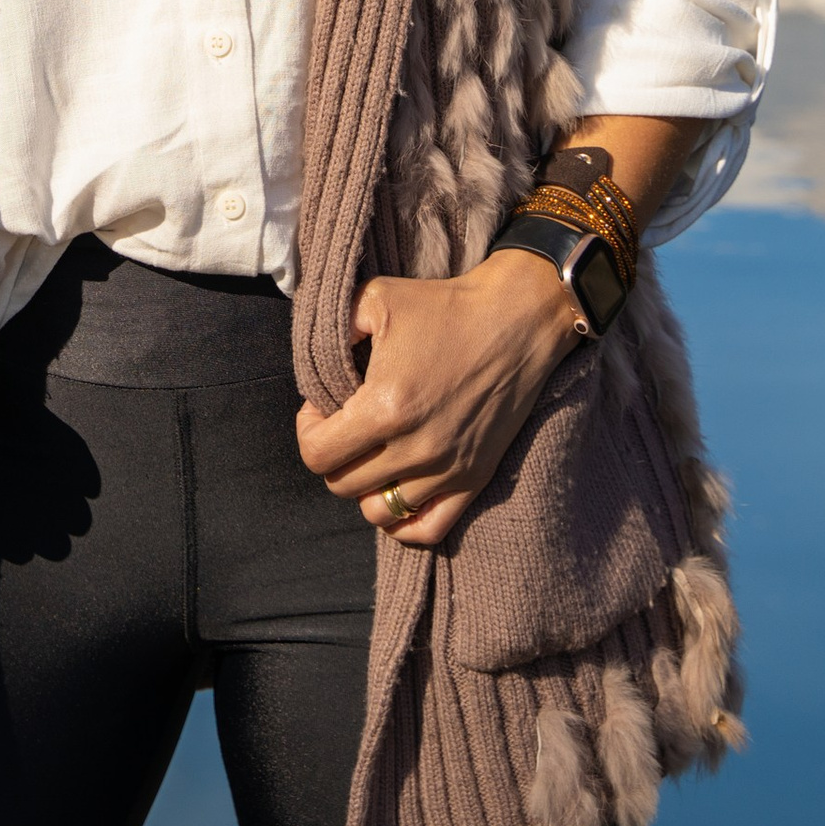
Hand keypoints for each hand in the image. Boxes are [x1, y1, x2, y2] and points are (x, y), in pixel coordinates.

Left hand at [295, 251, 583, 547]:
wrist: (516, 321)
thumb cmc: (444, 306)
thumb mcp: (376, 296)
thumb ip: (333, 323)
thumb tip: (312, 361)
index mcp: (386, 407)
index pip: (317, 455)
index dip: (309, 430)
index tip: (322, 408)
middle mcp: (416, 448)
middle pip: (343, 485)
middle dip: (334, 454)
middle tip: (347, 425)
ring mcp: (447, 470)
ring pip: (380, 511)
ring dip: (366, 484)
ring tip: (373, 452)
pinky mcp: (474, 479)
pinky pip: (427, 529)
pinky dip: (403, 517)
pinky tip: (398, 486)